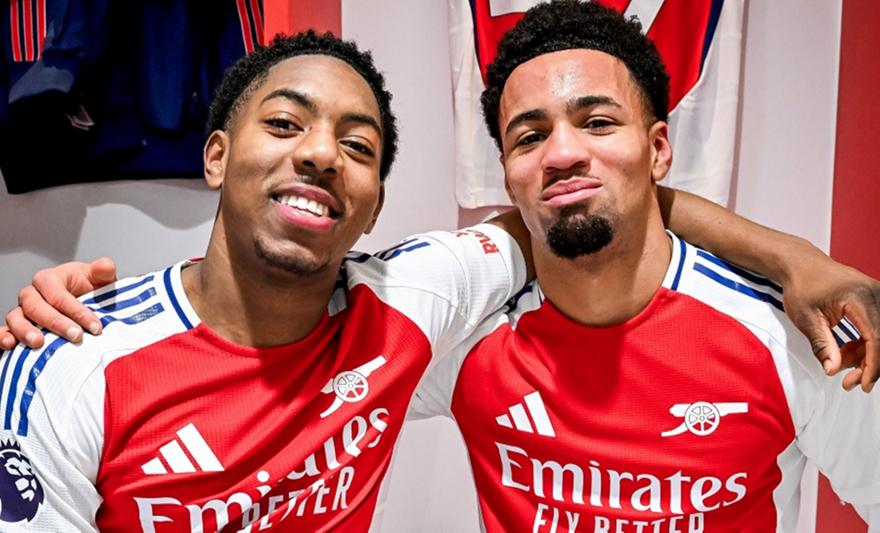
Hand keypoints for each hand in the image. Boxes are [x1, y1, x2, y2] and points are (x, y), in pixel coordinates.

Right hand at [0, 258, 117, 349]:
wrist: (86, 302)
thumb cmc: (90, 289)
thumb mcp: (99, 279)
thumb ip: (103, 271)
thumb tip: (106, 266)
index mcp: (49, 278)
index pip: (58, 295)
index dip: (77, 311)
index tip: (96, 327)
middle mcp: (32, 293)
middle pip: (35, 306)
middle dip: (56, 322)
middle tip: (76, 336)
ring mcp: (22, 310)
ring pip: (15, 318)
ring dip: (25, 331)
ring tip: (39, 343)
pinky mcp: (17, 326)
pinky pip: (4, 330)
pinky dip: (2, 336)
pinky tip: (10, 345)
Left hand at [781, 255, 879, 392]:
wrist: (802, 265)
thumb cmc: (802, 286)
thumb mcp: (806, 318)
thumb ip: (821, 344)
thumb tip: (832, 369)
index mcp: (860, 297)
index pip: (876, 338)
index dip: (872, 365)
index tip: (863, 384)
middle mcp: (875, 294)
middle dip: (867, 365)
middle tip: (848, 382)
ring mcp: (878, 297)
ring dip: (864, 357)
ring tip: (839, 362)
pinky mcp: (875, 302)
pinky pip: (877, 330)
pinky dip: (864, 346)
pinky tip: (846, 353)